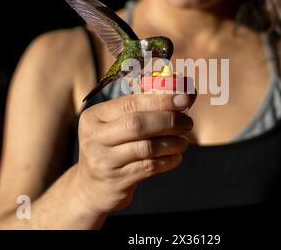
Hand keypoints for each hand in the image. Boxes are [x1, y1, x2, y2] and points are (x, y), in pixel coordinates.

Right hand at [75, 92, 195, 213]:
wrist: (92, 188)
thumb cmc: (112, 148)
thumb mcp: (117, 125)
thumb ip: (146, 109)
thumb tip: (187, 93)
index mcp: (94, 116)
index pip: (131, 102)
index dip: (161, 99)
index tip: (185, 98)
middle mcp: (95, 137)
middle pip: (137, 124)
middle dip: (169, 120)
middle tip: (188, 123)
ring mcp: (104, 161)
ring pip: (146, 147)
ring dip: (172, 142)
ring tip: (183, 142)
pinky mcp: (117, 181)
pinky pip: (150, 167)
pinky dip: (169, 160)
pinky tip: (176, 156)